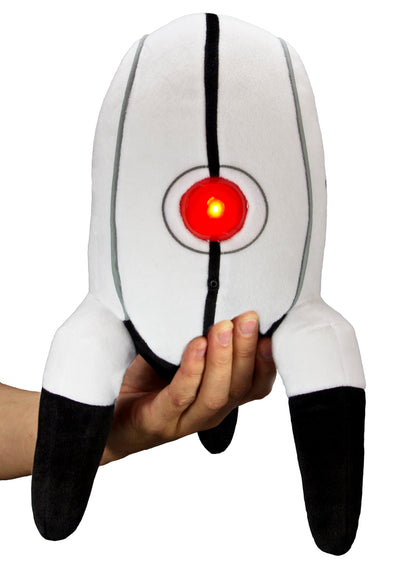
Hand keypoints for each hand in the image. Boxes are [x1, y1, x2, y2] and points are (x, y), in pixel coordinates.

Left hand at [101, 311, 275, 463]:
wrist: (104, 419)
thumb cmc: (145, 382)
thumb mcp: (178, 356)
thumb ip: (200, 336)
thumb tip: (215, 295)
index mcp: (219, 398)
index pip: (256, 386)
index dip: (266, 362)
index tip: (271, 331)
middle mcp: (209, 413)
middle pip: (240, 387)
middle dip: (247, 350)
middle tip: (249, 317)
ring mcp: (184, 421)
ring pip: (215, 395)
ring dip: (223, 359)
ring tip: (224, 327)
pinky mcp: (157, 422)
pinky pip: (180, 396)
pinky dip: (192, 370)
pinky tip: (196, 346)